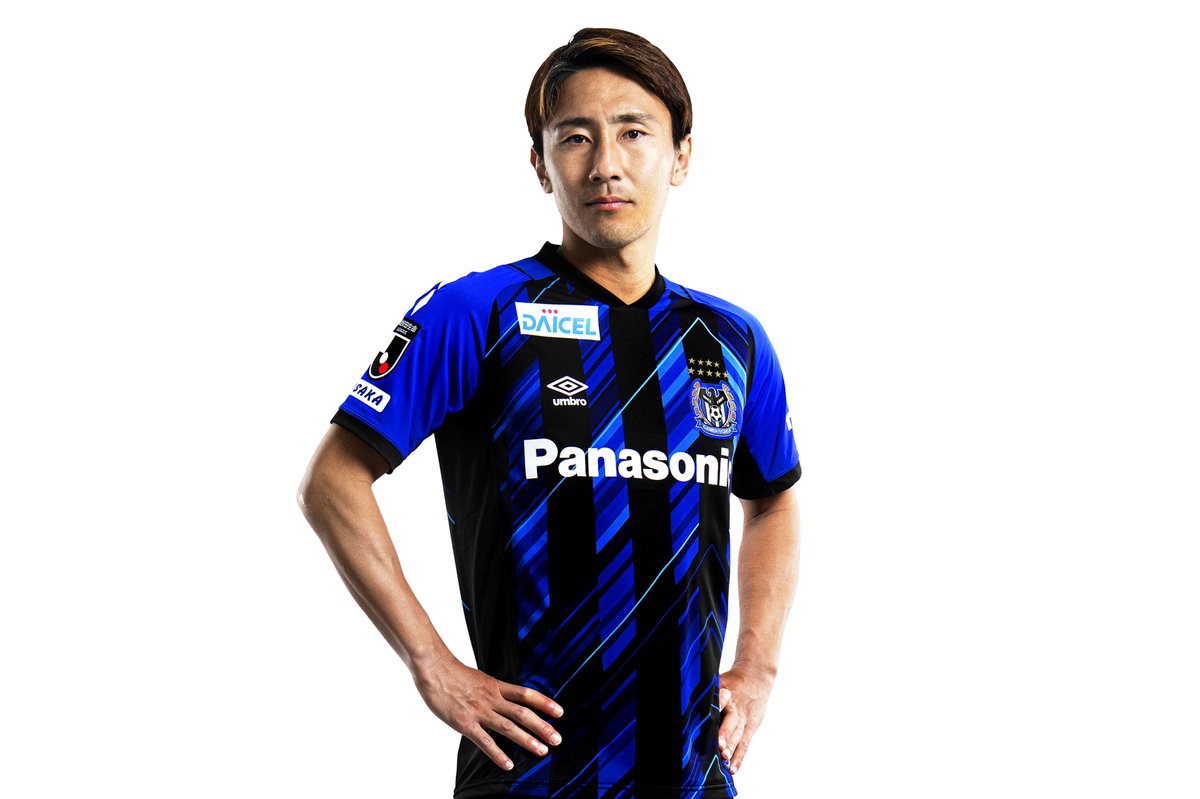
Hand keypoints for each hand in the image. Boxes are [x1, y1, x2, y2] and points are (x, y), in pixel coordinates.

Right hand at [413, 653, 563, 770]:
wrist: (433, 668)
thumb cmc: (452, 673)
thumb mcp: (479, 678)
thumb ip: (492, 690)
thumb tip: (502, 697)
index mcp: (496, 686)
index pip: (526, 694)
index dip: (545, 703)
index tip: (560, 712)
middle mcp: (492, 698)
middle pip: (523, 713)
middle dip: (542, 726)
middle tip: (557, 739)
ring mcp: (479, 711)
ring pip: (509, 728)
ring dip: (528, 740)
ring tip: (543, 751)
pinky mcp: (465, 723)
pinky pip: (485, 741)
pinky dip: (498, 754)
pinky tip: (508, 764)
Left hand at [717, 665, 774, 774]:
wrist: (757, 679)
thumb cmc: (732, 682)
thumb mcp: (720, 680)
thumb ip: (706, 690)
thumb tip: (681, 697)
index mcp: (726, 693)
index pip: (721, 699)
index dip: (717, 706)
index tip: (708, 715)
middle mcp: (735, 707)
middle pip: (731, 721)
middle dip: (725, 734)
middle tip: (719, 746)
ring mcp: (744, 719)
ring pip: (738, 734)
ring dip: (732, 747)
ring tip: (724, 758)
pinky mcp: (750, 728)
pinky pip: (744, 744)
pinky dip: (739, 757)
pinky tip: (733, 769)